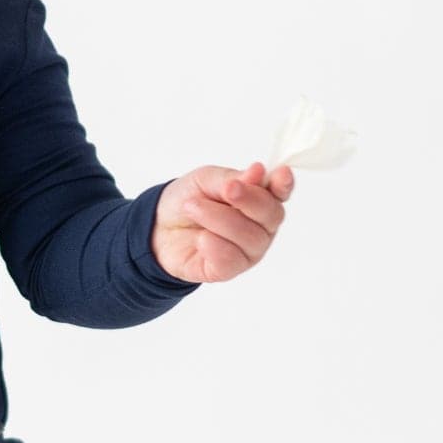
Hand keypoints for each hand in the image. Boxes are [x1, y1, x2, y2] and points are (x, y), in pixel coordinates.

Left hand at [151, 161, 293, 283]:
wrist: (158, 226)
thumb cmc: (188, 200)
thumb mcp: (205, 180)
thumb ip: (231, 179)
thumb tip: (257, 172)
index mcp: (259, 199)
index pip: (280, 193)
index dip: (284, 185)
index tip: (280, 174)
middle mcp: (260, 227)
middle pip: (271, 215)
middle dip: (249, 200)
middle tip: (226, 189)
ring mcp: (247, 251)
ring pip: (250, 237)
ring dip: (219, 219)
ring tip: (193, 207)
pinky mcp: (227, 270)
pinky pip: (231, 260)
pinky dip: (214, 246)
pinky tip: (200, 238)